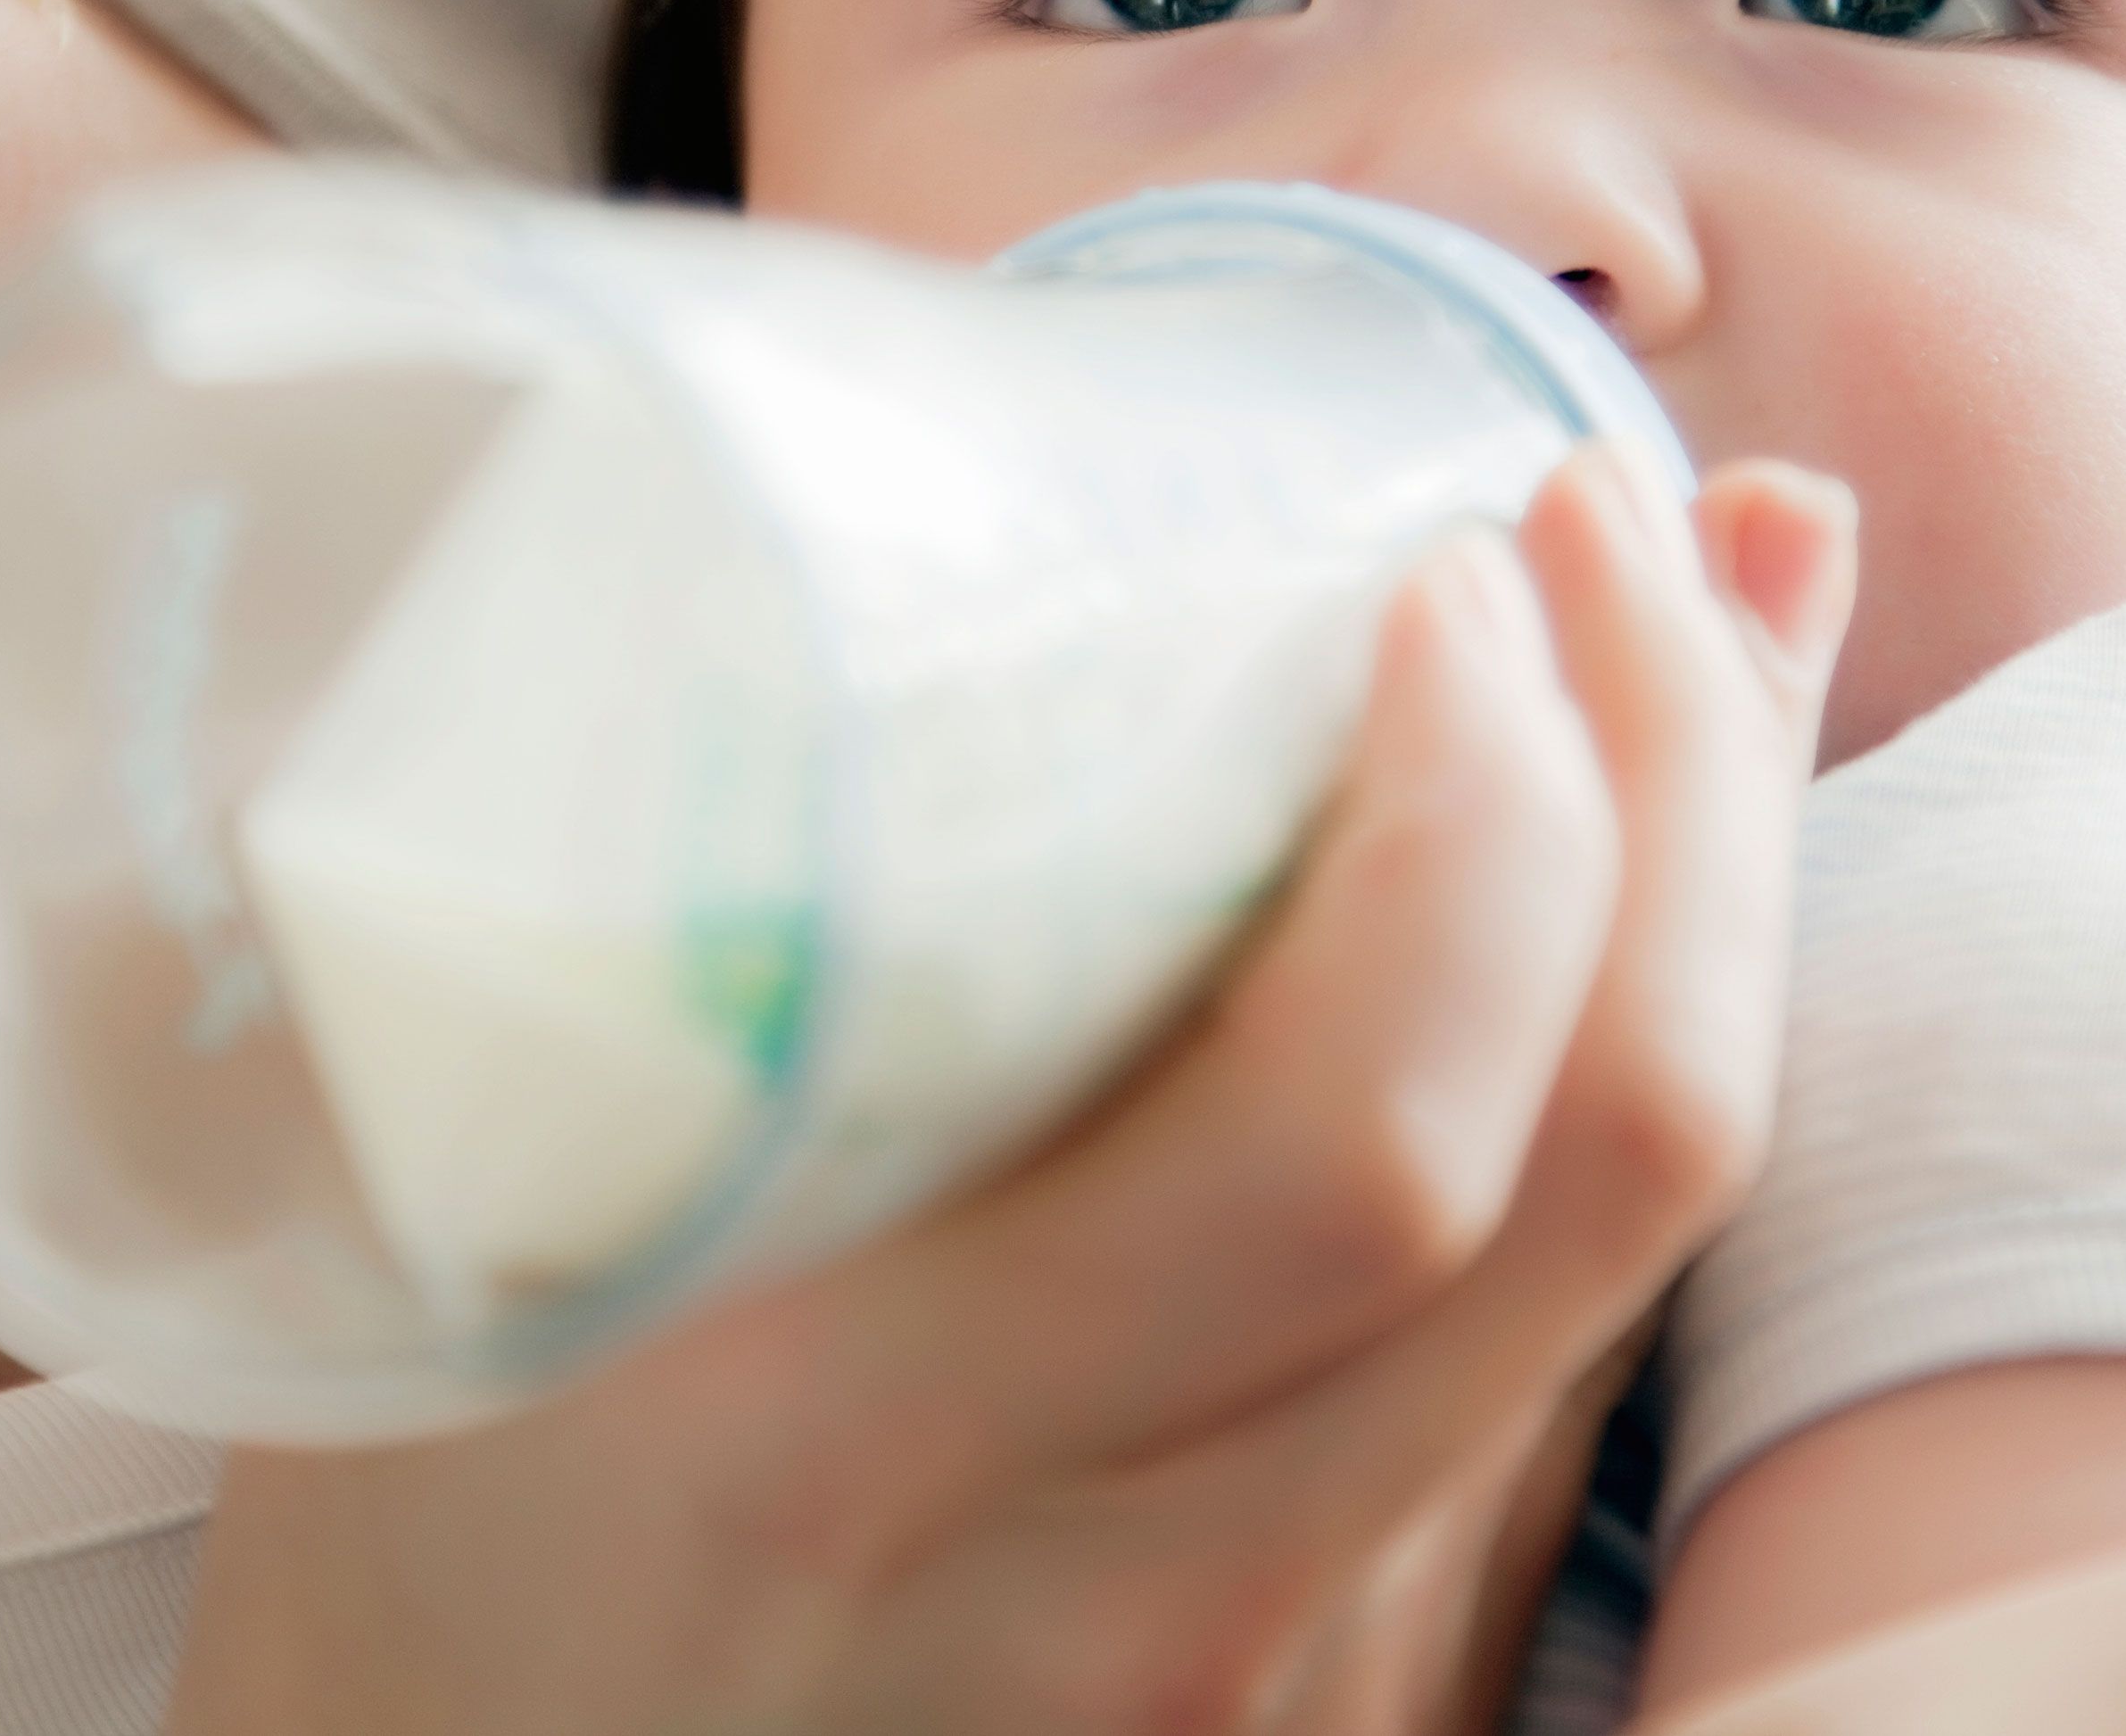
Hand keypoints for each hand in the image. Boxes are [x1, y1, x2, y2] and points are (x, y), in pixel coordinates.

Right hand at [166, 441, 1859, 1735]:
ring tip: (1677, 622)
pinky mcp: (1342, 1699)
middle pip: (1598, 1177)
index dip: (1485, 815)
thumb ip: (602, 915)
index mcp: (853, 1434)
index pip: (1348, 1139)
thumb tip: (745, 511)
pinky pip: (1576, 1367)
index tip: (1444, 560)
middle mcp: (1120, 1588)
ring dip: (1724, 895)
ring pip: (1637, 1270)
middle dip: (1683, 776)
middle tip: (1602, 508)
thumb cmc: (400, 1542)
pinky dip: (1647, 1073)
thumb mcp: (442, 1229)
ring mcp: (1265, 1672)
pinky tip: (1652, 878)